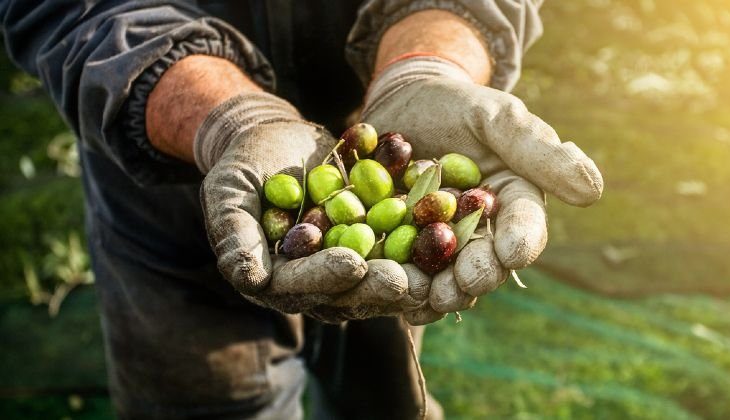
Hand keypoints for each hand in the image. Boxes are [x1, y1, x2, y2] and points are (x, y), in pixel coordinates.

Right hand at [197, 92, 431, 320]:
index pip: (300, 285)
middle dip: (377, 286)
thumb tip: (249, 279)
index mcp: (275, 277)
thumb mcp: (229, 191)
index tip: (352, 265)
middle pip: (348, 291)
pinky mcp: (373, 243)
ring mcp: (347, 263)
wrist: (276, 139)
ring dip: (409, 275)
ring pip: (380, 276)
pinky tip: (448, 235)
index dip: (325, 277)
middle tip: (406, 281)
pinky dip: (423, 243)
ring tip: (436, 269)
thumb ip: (235, 233)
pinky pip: (400, 246)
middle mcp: (314, 280)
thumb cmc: (244, 164)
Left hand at [361, 56, 603, 319]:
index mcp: (513, 200)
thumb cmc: (456, 105)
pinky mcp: (403, 245)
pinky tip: (393, 298)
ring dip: (437, 291)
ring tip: (426, 298)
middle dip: (477, 276)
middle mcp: (482, 230)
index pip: (525, 225)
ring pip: (445, 276)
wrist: (404, 104)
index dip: (521, 241)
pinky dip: (399, 286)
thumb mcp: (496, 117)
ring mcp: (440, 242)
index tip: (513, 253)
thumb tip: (592, 191)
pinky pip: (405, 271)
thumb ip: (537, 150)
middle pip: (485, 261)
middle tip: (465, 285)